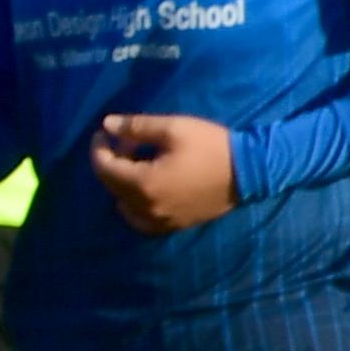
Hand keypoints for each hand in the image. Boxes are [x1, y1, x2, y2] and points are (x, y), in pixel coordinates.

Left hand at [91, 111, 239, 233]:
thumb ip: (136, 127)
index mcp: (144, 184)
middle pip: (112, 185)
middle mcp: (147, 208)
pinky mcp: (174, 225)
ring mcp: (161, 220)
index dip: (98, 148)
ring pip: (124, 203)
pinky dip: (135, 204)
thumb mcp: (174, 128)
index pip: (104, 168)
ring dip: (123, 182)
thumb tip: (107, 125)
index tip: (103, 133)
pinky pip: (141, 220)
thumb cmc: (212, 146)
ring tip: (138, 162)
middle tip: (127, 142)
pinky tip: (146, 187)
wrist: (251, 171)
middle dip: (112, 161)